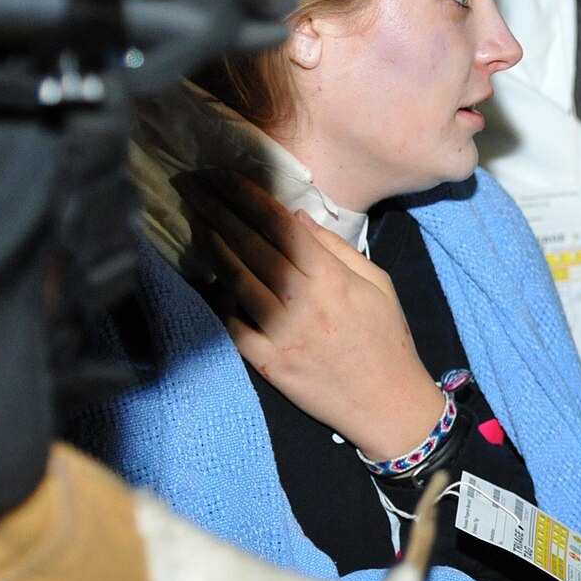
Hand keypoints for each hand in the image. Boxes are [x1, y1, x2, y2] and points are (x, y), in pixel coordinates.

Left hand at [179, 173, 444, 458]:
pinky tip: (211, 281)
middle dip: (218, 210)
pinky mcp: (267, 362)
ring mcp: (281, 333)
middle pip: (250, 246)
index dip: (248, 198)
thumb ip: (337, 250)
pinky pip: (233, 323)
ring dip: (212, 247)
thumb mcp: (378, 284)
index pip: (280, 226)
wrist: (388, 403)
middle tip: (192, 186)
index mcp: (332, 279)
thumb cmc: (388, 339)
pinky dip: (220, 300)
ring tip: (196, 222)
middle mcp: (302, 302)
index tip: (224, 177)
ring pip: (235, 280)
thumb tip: (296, 218)